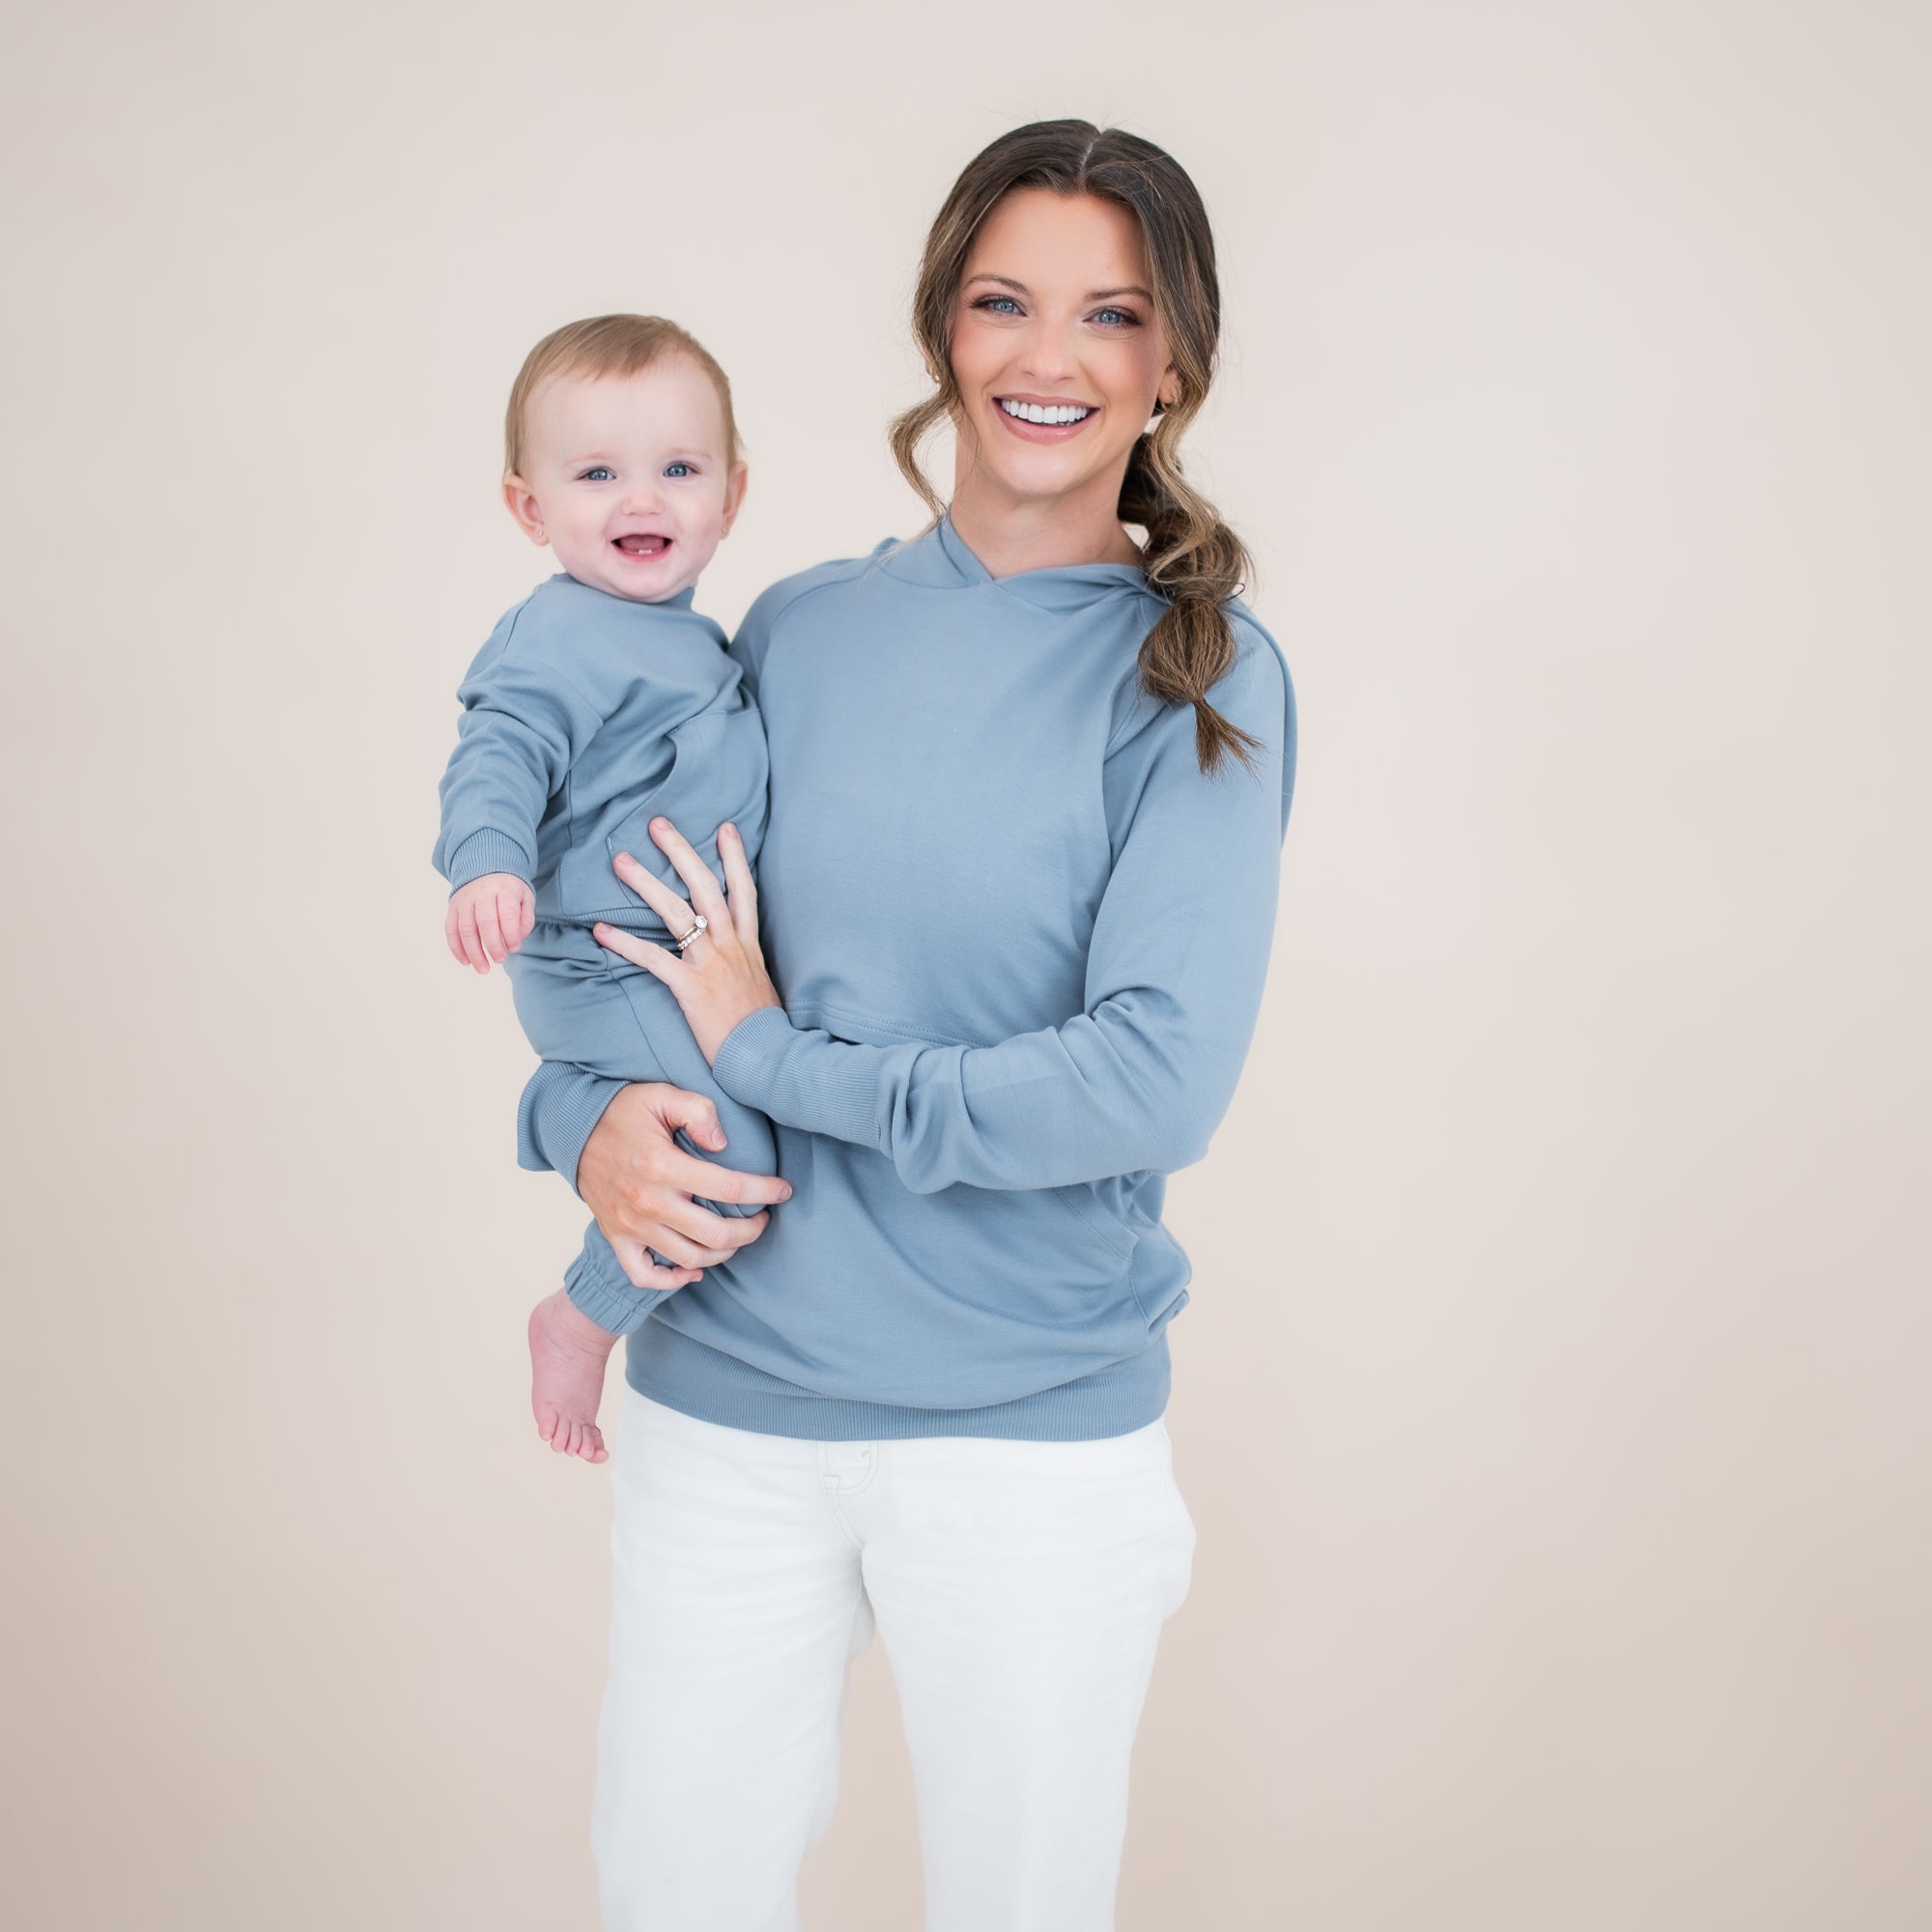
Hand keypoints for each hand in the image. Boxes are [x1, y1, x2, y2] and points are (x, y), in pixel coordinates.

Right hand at [446, 872, 534, 973]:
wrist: (484, 869)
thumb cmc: (508, 890)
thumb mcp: (525, 898)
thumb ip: (525, 920)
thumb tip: (515, 942)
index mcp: (503, 889)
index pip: (507, 913)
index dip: (511, 934)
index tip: (514, 948)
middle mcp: (482, 893)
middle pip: (485, 922)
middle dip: (493, 946)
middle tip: (500, 960)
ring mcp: (464, 900)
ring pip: (465, 929)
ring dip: (473, 953)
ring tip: (483, 969)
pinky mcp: (453, 908)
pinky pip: (451, 930)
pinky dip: (456, 948)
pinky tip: (466, 961)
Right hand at [578, 1080, 790, 1287]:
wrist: (572, 1129)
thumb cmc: (622, 1111)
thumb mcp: (661, 1095)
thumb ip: (698, 1111)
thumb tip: (723, 1144)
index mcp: (663, 1166)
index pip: (729, 1188)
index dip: (764, 1191)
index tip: (783, 1190)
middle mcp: (648, 1203)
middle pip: (716, 1235)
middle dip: (752, 1230)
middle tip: (764, 1218)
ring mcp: (631, 1225)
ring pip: (689, 1259)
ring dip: (723, 1253)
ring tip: (737, 1237)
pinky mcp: (616, 1237)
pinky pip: (644, 1275)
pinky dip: (672, 1281)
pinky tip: (695, 1270)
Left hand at [592, 818, 779, 1064]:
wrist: (771, 1057)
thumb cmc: (765, 1028)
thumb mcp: (762, 987)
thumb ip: (746, 967)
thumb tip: (737, 962)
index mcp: (749, 945)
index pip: (743, 890)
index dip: (734, 856)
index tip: (724, 827)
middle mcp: (731, 946)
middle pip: (705, 887)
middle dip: (681, 852)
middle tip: (658, 824)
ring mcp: (711, 965)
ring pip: (677, 912)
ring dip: (646, 884)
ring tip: (621, 861)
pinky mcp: (691, 988)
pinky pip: (653, 959)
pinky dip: (625, 943)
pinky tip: (601, 931)